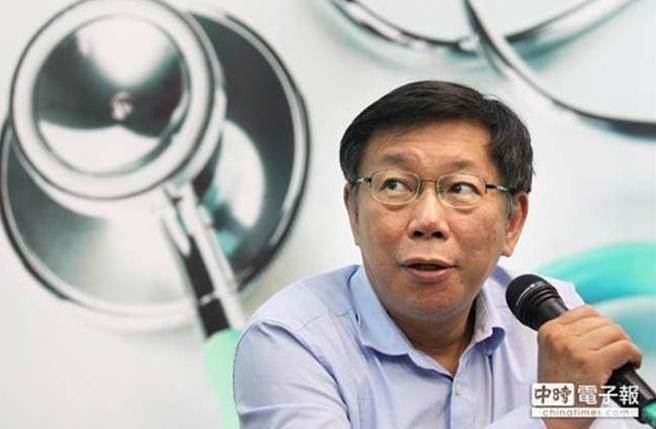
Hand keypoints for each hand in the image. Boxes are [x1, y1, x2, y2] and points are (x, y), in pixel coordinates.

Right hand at [537, 305, 641, 428]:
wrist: (554, 413)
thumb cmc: (557, 387)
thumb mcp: (551, 353)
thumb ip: (567, 336)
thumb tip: (597, 327)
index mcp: (548, 331)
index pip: (586, 311)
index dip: (601, 325)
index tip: (603, 339)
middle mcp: (560, 337)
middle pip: (603, 321)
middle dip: (614, 337)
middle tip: (613, 353)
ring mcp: (575, 349)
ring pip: (616, 332)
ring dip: (624, 346)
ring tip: (620, 359)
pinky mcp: (592, 363)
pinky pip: (625, 348)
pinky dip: (633, 356)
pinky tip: (629, 364)